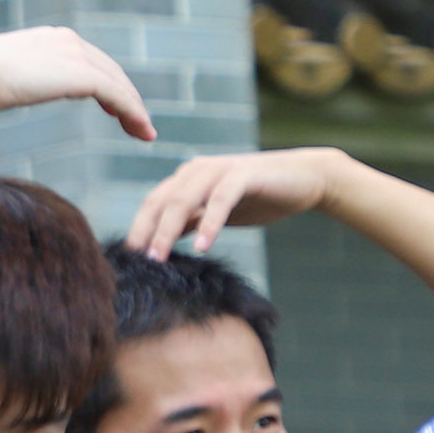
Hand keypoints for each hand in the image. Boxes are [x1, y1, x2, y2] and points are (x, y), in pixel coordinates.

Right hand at [0, 27, 154, 143]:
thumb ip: (10, 77)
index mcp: (50, 38)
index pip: (89, 61)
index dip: (107, 84)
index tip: (114, 108)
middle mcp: (69, 41)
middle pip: (111, 71)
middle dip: (127, 97)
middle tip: (137, 122)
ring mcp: (77, 55)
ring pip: (119, 84)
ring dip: (135, 110)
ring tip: (144, 132)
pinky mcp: (83, 75)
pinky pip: (118, 96)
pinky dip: (134, 113)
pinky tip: (141, 131)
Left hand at [124, 147, 347, 259]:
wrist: (307, 180)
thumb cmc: (259, 197)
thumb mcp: (217, 214)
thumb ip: (191, 222)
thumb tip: (161, 244)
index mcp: (187, 179)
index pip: (152, 205)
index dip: (138, 230)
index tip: (126, 260)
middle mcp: (197, 170)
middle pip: (161, 202)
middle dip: (145, 233)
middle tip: (136, 263)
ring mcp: (220, 169)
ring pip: (183, 199)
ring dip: (168, 230)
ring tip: (159, 258)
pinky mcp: (244, 174)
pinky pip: (220, 199)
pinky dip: (210, 222)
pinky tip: (204, 246)